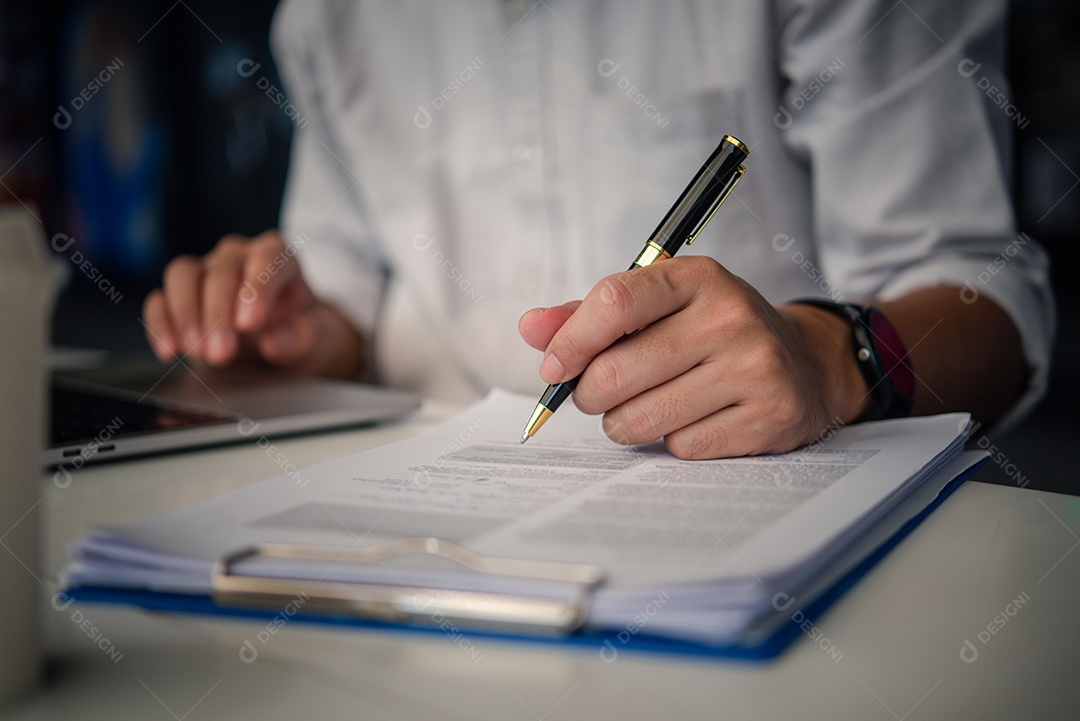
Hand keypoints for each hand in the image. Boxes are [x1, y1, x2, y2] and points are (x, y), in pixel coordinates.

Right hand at [142, 230, 363, 377]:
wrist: (282, 343)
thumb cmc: (301, 333)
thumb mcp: (316, 340)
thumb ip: (302, 338)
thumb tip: (275, 339)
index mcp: (278, 256)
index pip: (267, 258)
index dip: (256, 288)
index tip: (249, 324)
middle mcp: (239, 256)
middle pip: (221, 270)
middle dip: (218, 313)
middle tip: (222, 353)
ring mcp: (206, 270)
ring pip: (183, 275)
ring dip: (186, 315)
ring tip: (197, 352)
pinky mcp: (180, 293)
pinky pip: (160, 300)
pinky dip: (160, 324)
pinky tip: (168, 351)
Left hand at [518, 256, 868, 458]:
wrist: (804, 362)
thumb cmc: (711, 332)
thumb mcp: (660, 306)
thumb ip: (589, 314)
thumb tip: (531, 328)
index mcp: (697, 277)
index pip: (614, 302)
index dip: (570, 342)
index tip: (553, 367)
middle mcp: (730, 317)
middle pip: (616, 371)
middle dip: (590, 394)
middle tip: (598, 394)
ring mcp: (755, 368)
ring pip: (641, 418)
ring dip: (624, 424)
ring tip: (643, 407)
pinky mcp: (768, 418)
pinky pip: (680, 446)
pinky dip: (671, 441)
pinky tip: (693, 419)